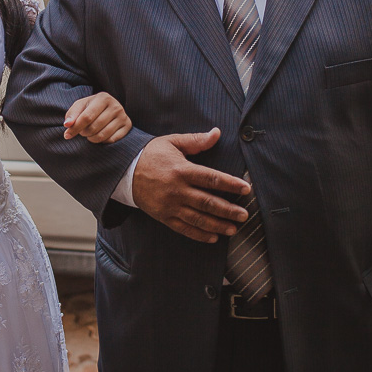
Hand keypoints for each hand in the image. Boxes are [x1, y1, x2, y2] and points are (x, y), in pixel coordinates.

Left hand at [64, 92, 131, 143]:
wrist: (108, 108)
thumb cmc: (91, 107)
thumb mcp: (80, 106)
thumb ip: (72, 115)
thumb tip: (67, 125)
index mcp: (103, 98)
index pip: (87, 117)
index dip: (75, 128)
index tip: (67, 135)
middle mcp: (115, 106)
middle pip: (94, 127)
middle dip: (83, 133)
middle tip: (82, 132)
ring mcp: (123, 116)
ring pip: (102, 135)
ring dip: (91, 138)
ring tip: (89, 134)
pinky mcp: (127, 126)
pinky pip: (111, 140)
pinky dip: (102, 141)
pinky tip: (99, 135)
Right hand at [131, 129, 250, 242]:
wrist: (125, 171)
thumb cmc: (152, 154)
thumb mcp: (173, 142)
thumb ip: (196, 140)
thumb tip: (217, 133)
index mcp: (182, 170)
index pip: (211, 178)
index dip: (231, 184)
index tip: (246, 188)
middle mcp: (177, 190)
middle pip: (208, 202)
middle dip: (228, 210)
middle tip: (244, 215)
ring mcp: (170, 205)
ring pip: (198, 218)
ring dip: (217, 225)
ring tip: (233, 229)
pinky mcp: (164, 216)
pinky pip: (184, 228)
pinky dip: (199, 235)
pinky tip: (213, 238)